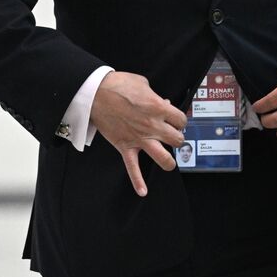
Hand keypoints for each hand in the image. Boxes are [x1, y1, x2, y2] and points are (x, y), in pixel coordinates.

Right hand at [90, 71, 188, 196]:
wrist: (95, 93)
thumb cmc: (118, 85)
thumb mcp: (143, 84)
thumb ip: (156, 97)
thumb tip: (163, 104)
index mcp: (159, 109)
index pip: (181, 120)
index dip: (180, 120)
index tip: (175, 120)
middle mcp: (153, 126)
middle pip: (177, 139)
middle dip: (176, 138)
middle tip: (171, 136)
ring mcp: (139, 138)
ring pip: (163, 157)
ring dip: (168, 161)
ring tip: (169, 161)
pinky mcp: (125, 146)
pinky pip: (132, 168)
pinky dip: (137, 181)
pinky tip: (143, 191)